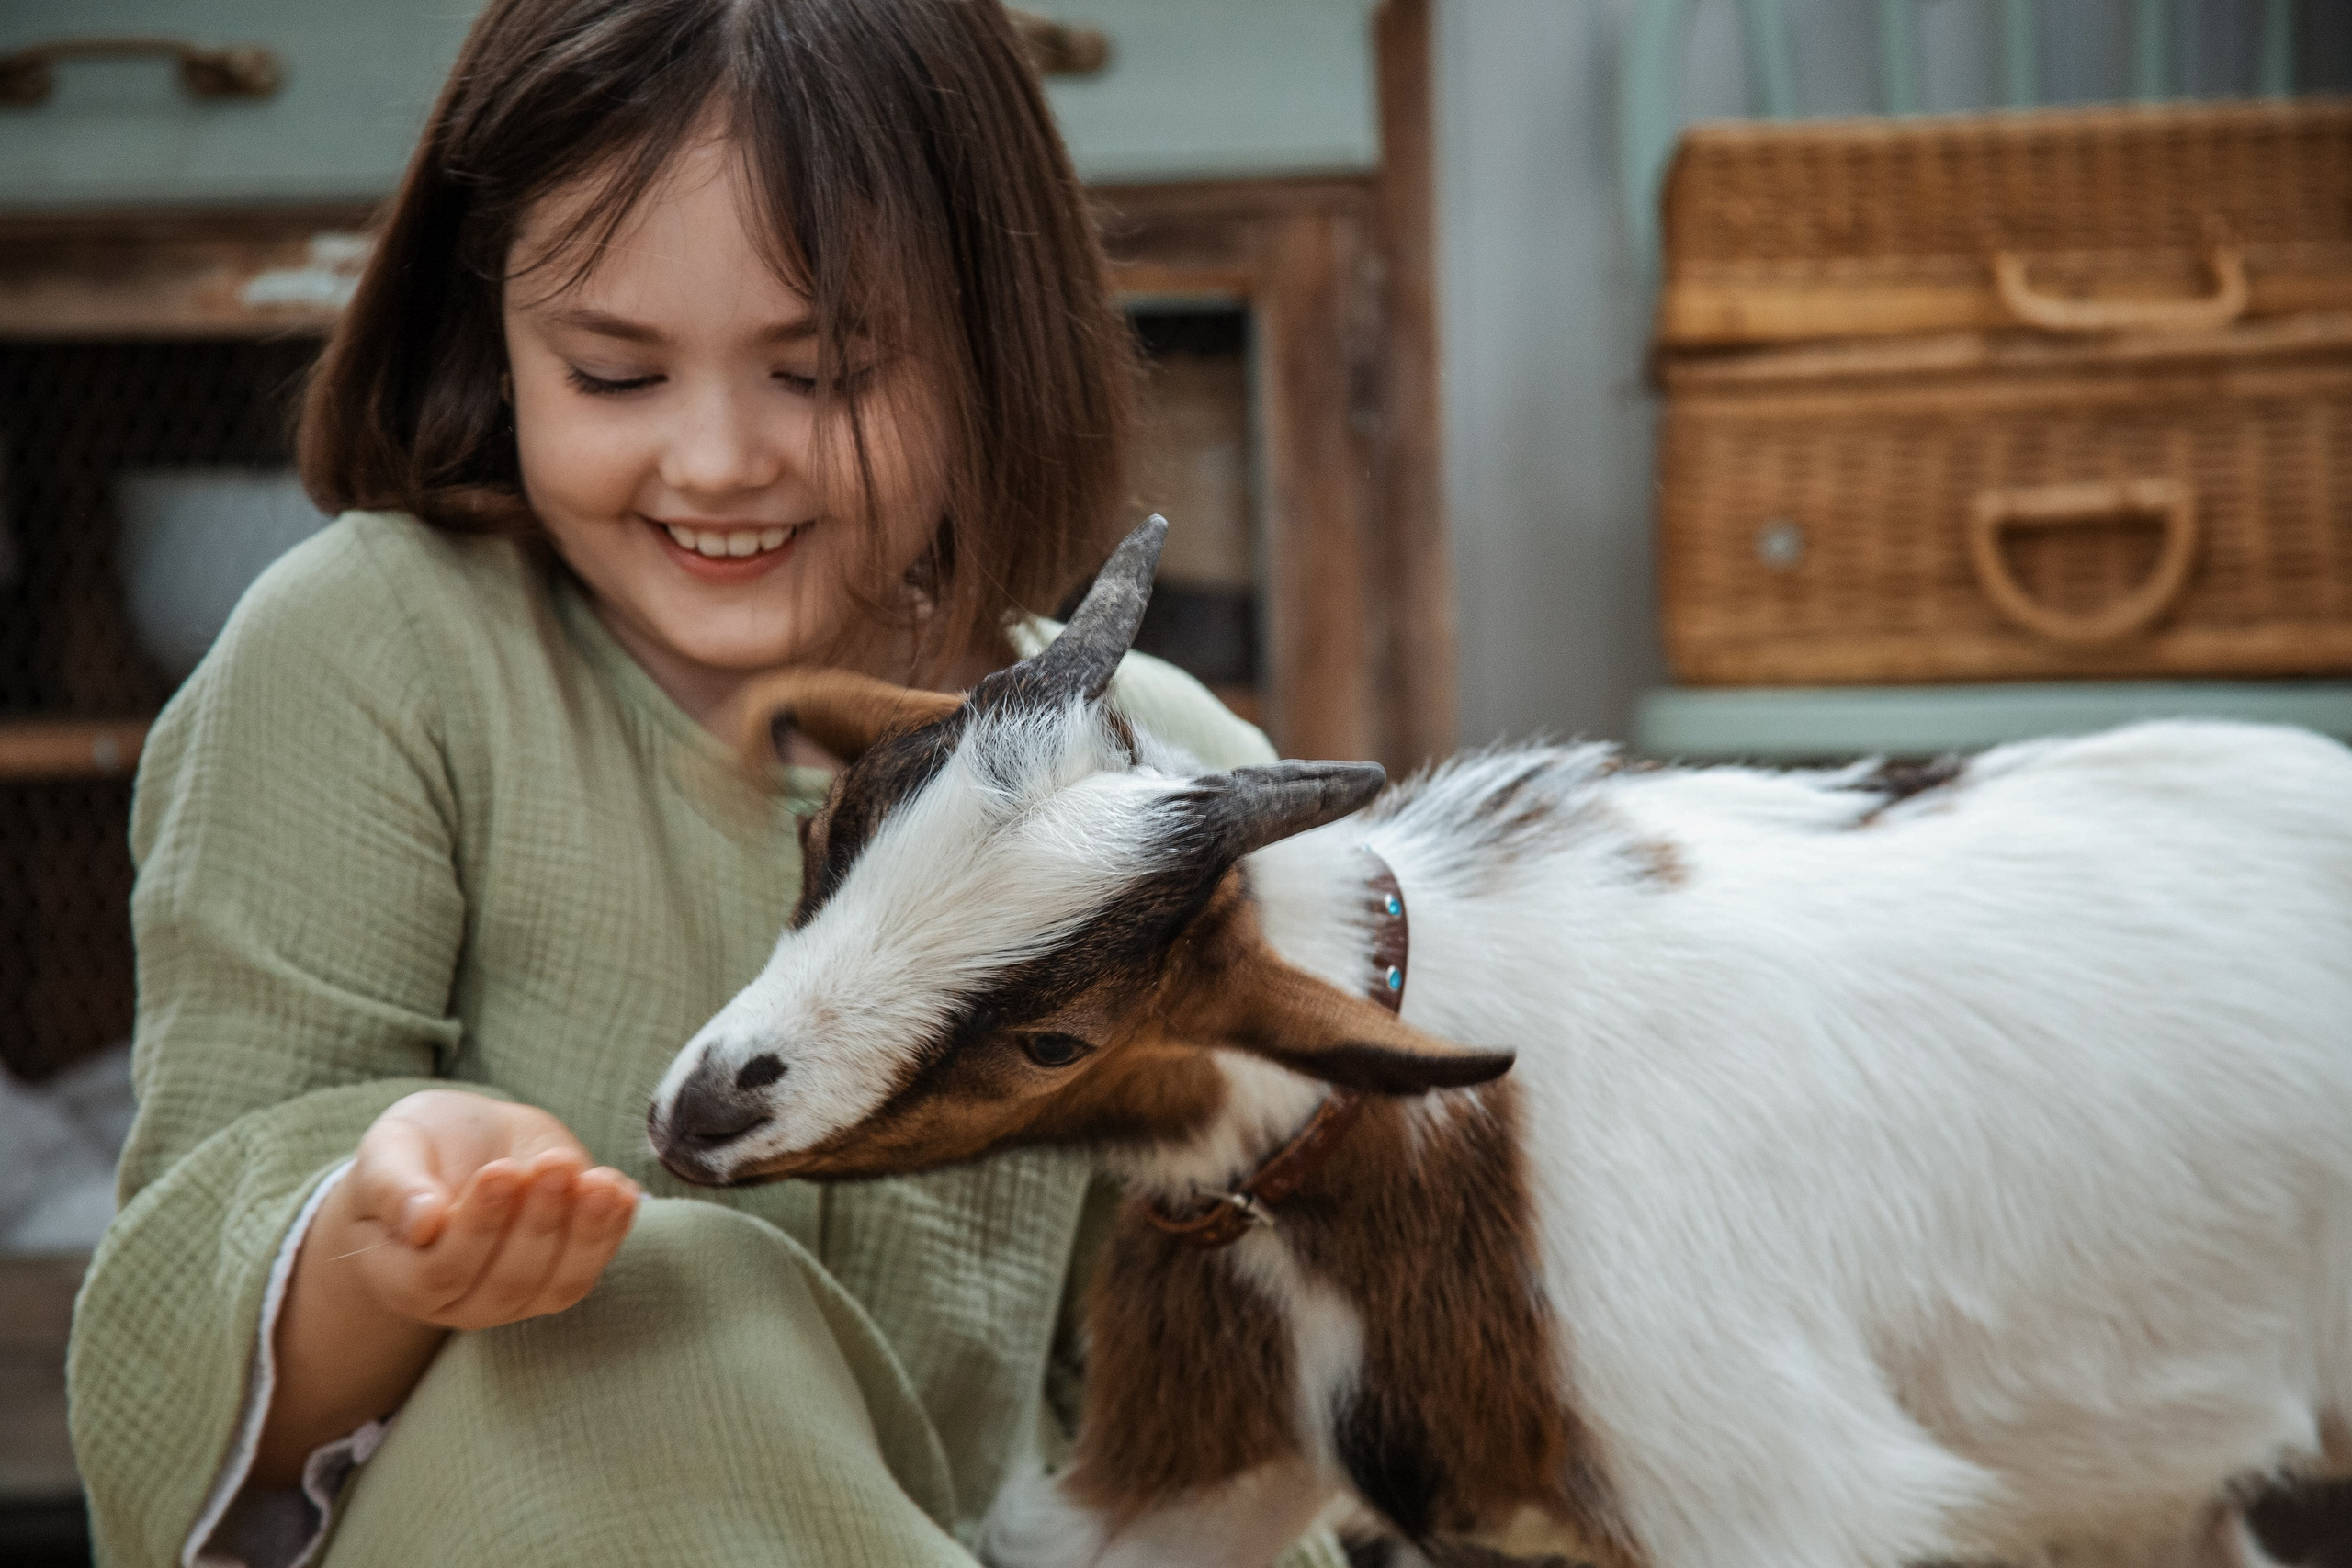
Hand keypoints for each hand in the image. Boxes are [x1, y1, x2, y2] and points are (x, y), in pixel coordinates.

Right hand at [321, 1089, 641, 1330]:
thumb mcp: (389, 1151)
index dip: (476, 1227)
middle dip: (538, 1222)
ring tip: (599, 1182)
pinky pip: (589, 1269)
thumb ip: (394, 1185)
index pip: (440, 1272)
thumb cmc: (417, 1151)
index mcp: (402, 1276)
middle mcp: (458, 1301)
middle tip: (555, 1165)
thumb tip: (422, 1222)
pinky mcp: (558, 1279)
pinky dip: (612, 1233)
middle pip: (506, 1283)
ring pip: (557, 1285)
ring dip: (585, 1233)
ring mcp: (513, 1298)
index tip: (501, 1171)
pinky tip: (620, 1191)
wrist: (466, 1147)